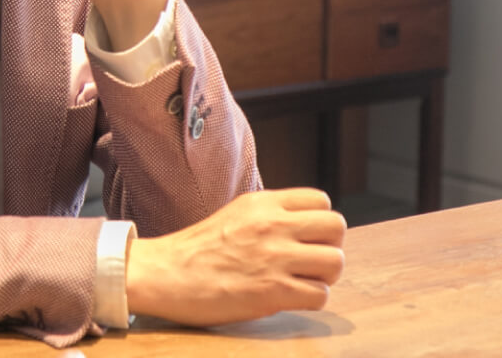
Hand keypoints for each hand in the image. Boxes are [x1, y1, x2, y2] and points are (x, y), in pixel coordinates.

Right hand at [125, 188, 346, 326]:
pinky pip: (321, 295)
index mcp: (263, 203)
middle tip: (310, 261)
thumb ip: (269, 216)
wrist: (164, 274)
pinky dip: (310, 300)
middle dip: (329, 247)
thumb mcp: (236, 215)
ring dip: (324, 277)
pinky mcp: (273, 291)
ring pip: (335, 262)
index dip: (319, 222)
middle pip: (336, 226)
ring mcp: (274, 257)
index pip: (321, 200)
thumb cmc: (197, 249)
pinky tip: (289, 298)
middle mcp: (272, 225)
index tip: (305, 238)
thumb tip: (304, 229)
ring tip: (302, 281)